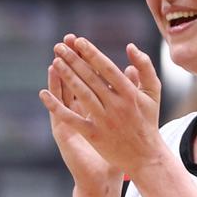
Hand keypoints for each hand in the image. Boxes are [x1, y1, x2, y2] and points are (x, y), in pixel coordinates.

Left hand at [41, 35, 166, 181]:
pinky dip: (56, 107)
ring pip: (81, 94)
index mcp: (130, 93)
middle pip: (91, 78)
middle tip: (59, 46)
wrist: (146, 156)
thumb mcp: (153, 93)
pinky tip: (43, 95)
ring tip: (55, 61)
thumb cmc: (148, 120)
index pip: (107, 68)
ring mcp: (104, 120)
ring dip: (66, 77)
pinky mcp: (93, 135)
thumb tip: (130, 47)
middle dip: (74, 60)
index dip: (91, 54)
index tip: (79, 41)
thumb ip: (144, 68)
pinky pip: (71, 118)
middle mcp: (116, 105)